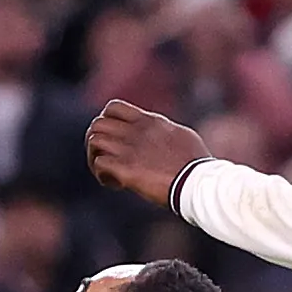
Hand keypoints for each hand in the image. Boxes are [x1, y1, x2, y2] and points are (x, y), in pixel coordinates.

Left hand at [84, 98, 208, 205]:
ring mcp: (129, 149)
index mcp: (149, 121)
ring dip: (95, 158)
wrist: (198, 181)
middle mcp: (136, 131)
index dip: (106, 122)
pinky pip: (99, 164)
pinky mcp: (126, 169)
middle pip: (97, 124)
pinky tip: (116, 183)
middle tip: (106, 158)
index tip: (115, 138)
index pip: (113, 108)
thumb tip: (160, 131)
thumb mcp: (181, 135)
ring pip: (94, 142)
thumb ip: (164, 130)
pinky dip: (101, 174)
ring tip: (109, 172)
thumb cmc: (195, 163)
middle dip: (96, 141)